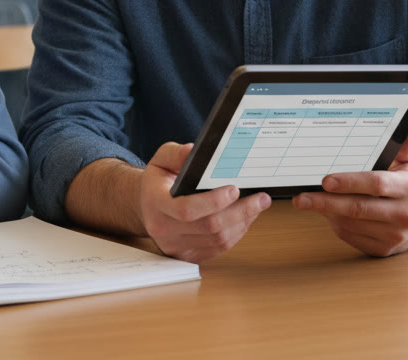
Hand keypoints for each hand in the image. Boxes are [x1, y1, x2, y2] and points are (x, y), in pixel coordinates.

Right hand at [138, 142, 270, 262]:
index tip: (234, 189)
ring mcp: (175, 246)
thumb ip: (175, 154)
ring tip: (258, 206)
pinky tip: (245, 218)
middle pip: (209, 227)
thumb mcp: (161, 160)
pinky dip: (237, 233)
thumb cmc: (158, 181)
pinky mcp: (188, 256)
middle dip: (240, 212)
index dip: (213, 202)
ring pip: (218, 240)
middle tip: (261, 198)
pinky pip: (218, 248)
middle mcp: (163, 229)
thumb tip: (192, 151)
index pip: (186, 209)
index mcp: (155, 204)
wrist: (147, 206)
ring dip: (243, 223)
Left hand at [291, 126, 407, 255]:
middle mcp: (404, 214)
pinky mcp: (384, 249)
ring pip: (351, 224)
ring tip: (310, 201)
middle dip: (325, 203)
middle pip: (358, 208)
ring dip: (327, 213)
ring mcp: (394, 235)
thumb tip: (405, 123)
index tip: (326, 181)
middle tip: (301, 198)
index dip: (349, 183)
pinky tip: (329, 213)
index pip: (376, 185)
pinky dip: (336, 225)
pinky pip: (351, 237)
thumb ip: (405, 141)